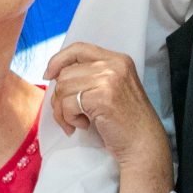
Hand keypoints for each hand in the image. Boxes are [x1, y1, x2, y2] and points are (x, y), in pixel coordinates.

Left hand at [45, 44, 169, 183]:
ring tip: (77, 122)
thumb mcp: (111, 88)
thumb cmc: (125, 122)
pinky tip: (83, 125)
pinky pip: (67, 104)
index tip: (48, 75)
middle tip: (67, 114)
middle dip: (59, 96)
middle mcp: (114, 65)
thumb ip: (90, 76)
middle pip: (66, 72)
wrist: (143, 144)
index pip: (78, 49)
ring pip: (63, 88)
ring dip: (63, 111)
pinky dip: (69, 118)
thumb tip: (55, 74)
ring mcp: (109, 80)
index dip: (58, 60)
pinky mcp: (102, 97)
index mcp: (118, 60)